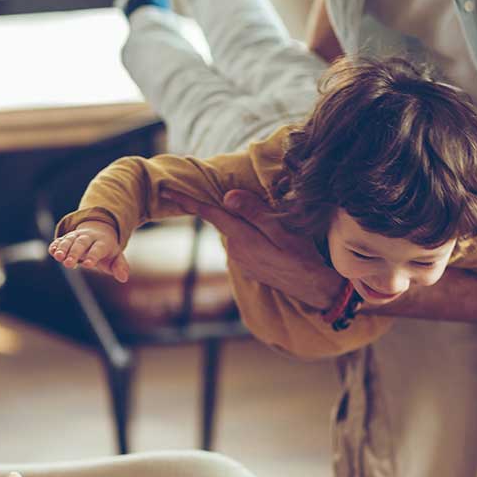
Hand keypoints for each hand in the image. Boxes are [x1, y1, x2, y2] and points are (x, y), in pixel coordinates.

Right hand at [49, 221, 130, 282]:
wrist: (98, 230)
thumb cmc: (107, 250)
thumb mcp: (116, 257)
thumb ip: (120, 267)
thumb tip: (124, 278)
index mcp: (102, 242)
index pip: (97, 249)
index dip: (93, 256)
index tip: (88, 265)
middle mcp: (88, 237)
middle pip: (81, 243)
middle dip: (74, 253)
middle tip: (68, 264)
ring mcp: (76, 236)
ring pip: (69, 240)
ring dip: (63, 248)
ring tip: (57, 257)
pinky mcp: (66, 238)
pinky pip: (60, 240)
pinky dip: (56, 245)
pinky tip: (51, 251)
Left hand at [159, 188, 341, 308]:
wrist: (312, 287)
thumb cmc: (301, 255)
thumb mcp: (281, 229)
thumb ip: (254, 212)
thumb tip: (228, 197)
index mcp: (241, 236)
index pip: (209, 213)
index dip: (186, 200)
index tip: (164, 190)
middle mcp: (235, 249)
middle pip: (224, 218)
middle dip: (223, 207)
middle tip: (234, 198)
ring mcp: (240, 259)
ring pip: (235, 230)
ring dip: (243, 222)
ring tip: (269, 224)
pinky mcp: (248, 265)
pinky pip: (243, 242)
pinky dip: (250, 234)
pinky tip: (270, 238)